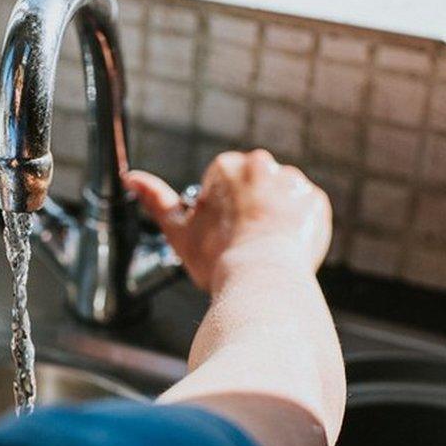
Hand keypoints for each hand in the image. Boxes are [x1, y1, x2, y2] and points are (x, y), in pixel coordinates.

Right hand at [124, 149, 330, 291]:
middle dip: (247, 207)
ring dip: (273, 214)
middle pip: (252, 185)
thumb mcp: (177, 229)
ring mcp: (292, 182)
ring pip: (280, 196)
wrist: (261, 280)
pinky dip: (296, 226)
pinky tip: (282, 245)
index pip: (222, 184)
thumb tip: (130, 177)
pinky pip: (305, 210)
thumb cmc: (216, 257)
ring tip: (262, 246)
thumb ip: (154, 199)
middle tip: (240, 241)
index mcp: (227, 166)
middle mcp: (262, 165)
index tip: (220, 234)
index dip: (219, 212)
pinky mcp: (316, 202)